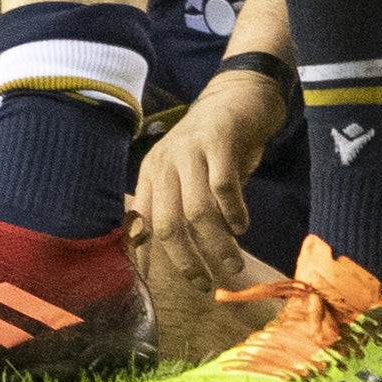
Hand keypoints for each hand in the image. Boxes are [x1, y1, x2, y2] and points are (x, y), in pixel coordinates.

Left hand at [133, 70, 287, 289]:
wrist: (239, 94)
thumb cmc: (214, 145)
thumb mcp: (189, 175)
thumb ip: (181, 209)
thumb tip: (177, 260)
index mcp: (152, 173)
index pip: (139, 223)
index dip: (143, 257)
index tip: (152, 287)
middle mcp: (165, 162)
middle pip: (166, 223)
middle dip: (185, 261)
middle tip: (205, 283)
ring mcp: (191, 150)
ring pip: (197, 212)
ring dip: (216, 245)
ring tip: (232, 264)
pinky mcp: (219, 141)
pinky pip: (223, 187)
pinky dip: (233, 213)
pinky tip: (242, 225)